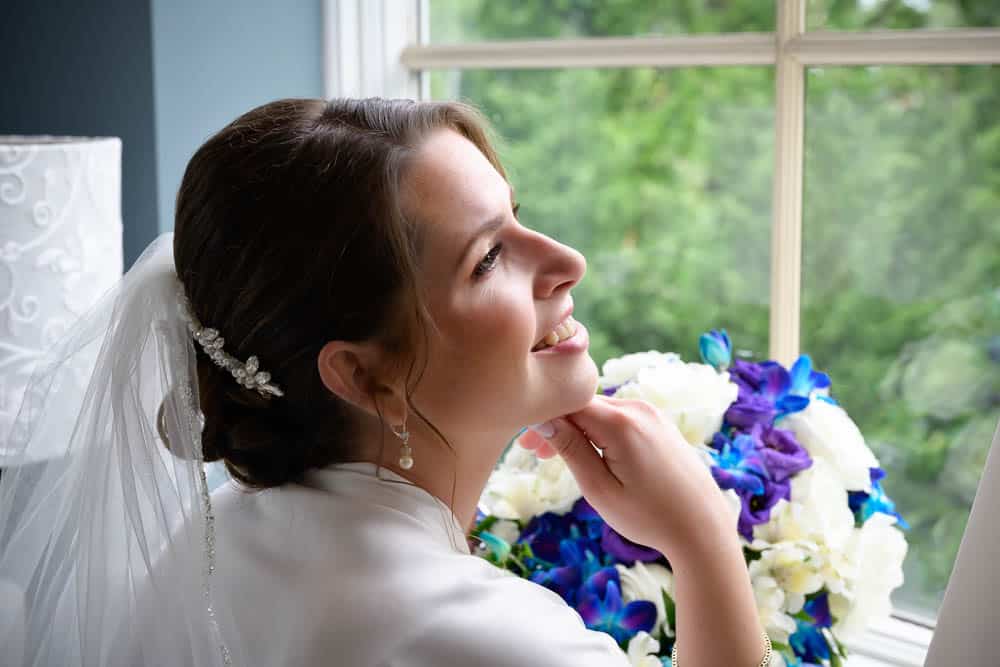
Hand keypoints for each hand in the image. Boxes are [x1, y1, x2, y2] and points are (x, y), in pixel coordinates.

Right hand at [520, 395, 734, 557]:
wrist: (703, 527)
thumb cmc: (649, 517)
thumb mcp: (600, 489)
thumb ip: (570, 449)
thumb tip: (542, 420)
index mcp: (621, 423)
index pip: (567, 402)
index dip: (541, 418)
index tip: (525, 445)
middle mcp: (637, 408)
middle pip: (582, 403)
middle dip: (556, 423)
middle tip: (534, 455)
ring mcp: (651, 413)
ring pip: (599, 409)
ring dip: (577, 427)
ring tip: (560, 456)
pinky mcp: (659, 423)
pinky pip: (618, 417)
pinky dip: (598, 430)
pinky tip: (590, 452)